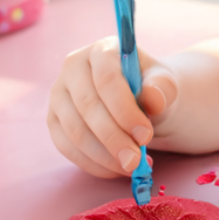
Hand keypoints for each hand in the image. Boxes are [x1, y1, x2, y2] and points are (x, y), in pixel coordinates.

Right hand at [47, 36, 179, 178]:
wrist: (140, 98)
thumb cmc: (151, 86)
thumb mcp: (164, 83)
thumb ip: (162, 88)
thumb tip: (153, 99)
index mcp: (102, 49)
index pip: (107, 80)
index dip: (124, 110)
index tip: (145, 135)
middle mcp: (73, 67)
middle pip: (88, 107)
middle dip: (114, 138)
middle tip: (136, 161)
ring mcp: (58, 94)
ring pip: (75, 131)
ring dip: (103, 155)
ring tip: (131, 167)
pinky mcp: (53, 120)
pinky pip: (67, 147)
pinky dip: (92, 163)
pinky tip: (115, 169)